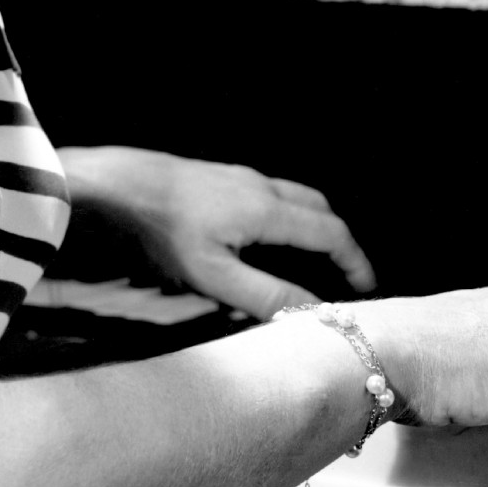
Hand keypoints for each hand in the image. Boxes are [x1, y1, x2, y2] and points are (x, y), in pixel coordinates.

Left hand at [57, 145, 374, 319]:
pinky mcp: (220, 174)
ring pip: (295, 195)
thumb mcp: (214, 274)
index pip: (330, 233)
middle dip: (339, 240)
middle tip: (347, 272)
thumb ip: (264, 294)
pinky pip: (272, 191)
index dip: (354, 260)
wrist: (121, 183)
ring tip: (316, 253)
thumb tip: (312, 312)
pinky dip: (290, 213)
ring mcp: (240, 175)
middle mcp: (262, 186)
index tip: (366, 286)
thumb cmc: (164, 231)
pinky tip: (267, 233)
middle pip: (319, 208)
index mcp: (268, 210)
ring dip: (315, 223)